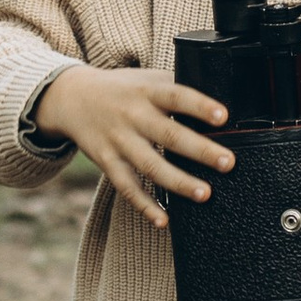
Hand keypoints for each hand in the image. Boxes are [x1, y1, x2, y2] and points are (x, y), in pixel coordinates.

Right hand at [33, 62, 232, 226]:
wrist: (72, 98)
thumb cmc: (124, 89)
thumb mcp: (147, 79)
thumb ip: (176, 88)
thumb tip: (222, 98)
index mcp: (148, 91)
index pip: (177, 96)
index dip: (200, 106)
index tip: (223, 117)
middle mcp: (133, 116)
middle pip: (169, 135)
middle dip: (200, 150)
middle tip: (228, 162)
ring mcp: (119, 140)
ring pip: (150, 165)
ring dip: (178, 182)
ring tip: (205, 194)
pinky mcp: (107, 161)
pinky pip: (127, 186)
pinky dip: (145, 205)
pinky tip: (164, 220)